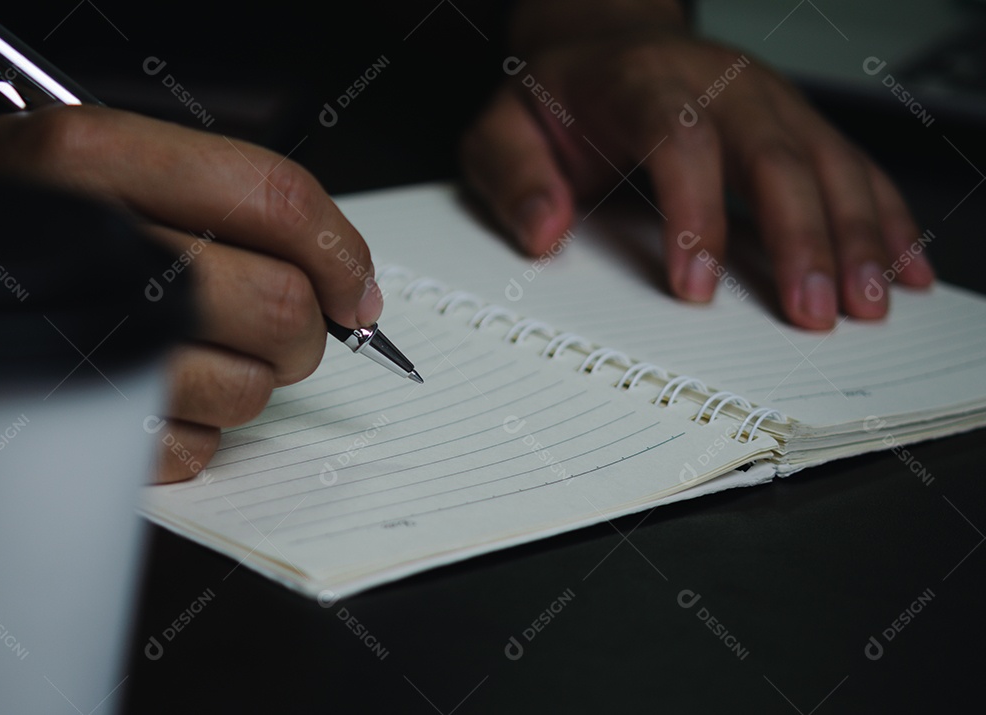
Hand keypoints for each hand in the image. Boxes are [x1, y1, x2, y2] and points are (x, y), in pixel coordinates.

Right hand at [0, 106, 381, 481]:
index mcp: (94, 160)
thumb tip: (347, 280)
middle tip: (279, 330)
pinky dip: (191, 433)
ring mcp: (80, 346)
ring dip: (243, 384)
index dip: (340, 253)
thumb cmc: (6, 226)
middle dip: (302, 334)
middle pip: (279, 307)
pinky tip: (149, 395)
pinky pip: (194, 450)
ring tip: (189, 354)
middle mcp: (91, 250)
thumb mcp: (93, 166)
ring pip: (247, 390)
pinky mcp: (71, 428)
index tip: (354, 291)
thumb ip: (224, 199)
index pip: (276, 199)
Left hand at [460, 3, 933, 329]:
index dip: (695, 213)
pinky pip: (852, 165)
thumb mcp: (503, 131)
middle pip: (774, 154)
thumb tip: (545, 233)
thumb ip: (512, 179)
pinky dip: (883, 217)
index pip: (679, 139)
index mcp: (641, 82)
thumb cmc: (557, 102)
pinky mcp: (795, 122)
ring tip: (867, 304)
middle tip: (813, 313)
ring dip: (855, 235)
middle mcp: (718, 83)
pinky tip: (902, 267)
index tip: (696, 289)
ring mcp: (766, 100)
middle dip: (800, 238)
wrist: (604, 45)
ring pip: (827, 161)